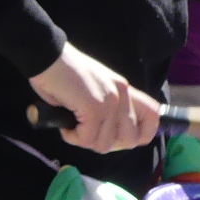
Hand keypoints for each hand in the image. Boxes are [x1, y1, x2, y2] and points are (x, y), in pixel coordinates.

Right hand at [29, 44, 159, 153]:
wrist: (45, 55)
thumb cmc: (63, 73)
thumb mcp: (95, 88)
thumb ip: (108, 107)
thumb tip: (108, 135)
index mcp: (124, 89)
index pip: (153, 115)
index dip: (143, 134)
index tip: (119, 138)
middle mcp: (122, 94)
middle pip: (130, 139)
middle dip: (107, 144)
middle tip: (87, 134)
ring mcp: (109, 101)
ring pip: (106, 144)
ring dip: (85, 141)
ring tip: (72, 126)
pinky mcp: (93, 107)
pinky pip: (87, 138)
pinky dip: (73, 137)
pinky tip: (65, 126)